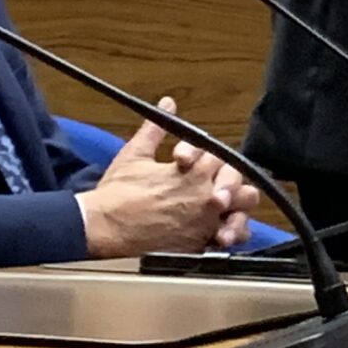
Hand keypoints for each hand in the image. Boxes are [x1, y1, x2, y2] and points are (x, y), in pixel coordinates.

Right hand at [77, 100, 260, 257]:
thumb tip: (168, 103)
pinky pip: (231, 241)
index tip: (193, 165)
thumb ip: (156, 129)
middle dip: (232, 184)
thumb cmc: (117, 193)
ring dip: (238, 210)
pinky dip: (231, 235)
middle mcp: (206, 196)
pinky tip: (221, 232)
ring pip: (243, 213)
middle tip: (217, 187)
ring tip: (222, 210)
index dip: (210, 160)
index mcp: (194, 172)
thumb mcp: (135, 155)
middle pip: (240, 184)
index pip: (221, 158)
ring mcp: (206, 222)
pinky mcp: (199, 244)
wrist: (104, 228)